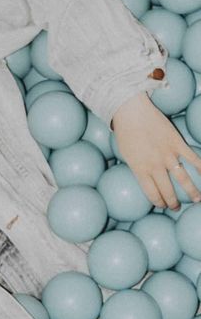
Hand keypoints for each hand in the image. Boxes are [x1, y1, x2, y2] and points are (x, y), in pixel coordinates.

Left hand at [111, 91, 200, 210]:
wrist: (131, 111)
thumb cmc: (125, 131)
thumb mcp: (125, 153)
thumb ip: (136, 166)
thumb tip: (143, 177)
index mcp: (139, 169)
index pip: (151, 193)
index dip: (158, 202)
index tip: (162, 205)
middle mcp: (155, 165)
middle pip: (167, 190)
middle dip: (173, 202)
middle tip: (176, 207)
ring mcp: (168, 154)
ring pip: (183, 179)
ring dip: (192, 191)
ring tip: (197, 199)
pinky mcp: (177, 143)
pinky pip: (193, 158)